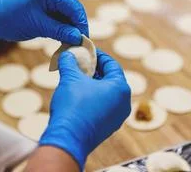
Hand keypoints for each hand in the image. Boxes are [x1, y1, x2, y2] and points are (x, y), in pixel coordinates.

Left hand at [0, 0, 87, 43]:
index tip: (84, 39)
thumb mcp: (38, 26)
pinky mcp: (43, 5)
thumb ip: (60, 30)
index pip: (73, 6)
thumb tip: (79, 38)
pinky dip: (62, 26)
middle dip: (78, 24)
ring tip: (74, 42)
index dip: (81, 22)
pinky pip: (58, 15)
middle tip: (81, 41)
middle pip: (72, 7)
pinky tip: (65, 37)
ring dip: (71, 26)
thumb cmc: (11, 19)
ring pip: (66, 12)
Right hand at [40, 49, 130, 170]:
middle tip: (80, 62)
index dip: (97, 55)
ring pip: (106, 93)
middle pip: (110, 78)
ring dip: (92, 83)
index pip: (111, 64)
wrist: (68, 139)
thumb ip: (69, 62)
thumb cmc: (73, 106)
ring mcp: (117, 117)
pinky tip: (77, 93)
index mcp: (120, 88)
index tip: (86, 51)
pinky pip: (103, 105)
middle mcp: (123, 103)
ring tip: (76, 76)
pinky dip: (92, 96)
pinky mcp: (107, 127)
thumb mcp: (70, 78)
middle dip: (93, 69)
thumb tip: (67, 54)